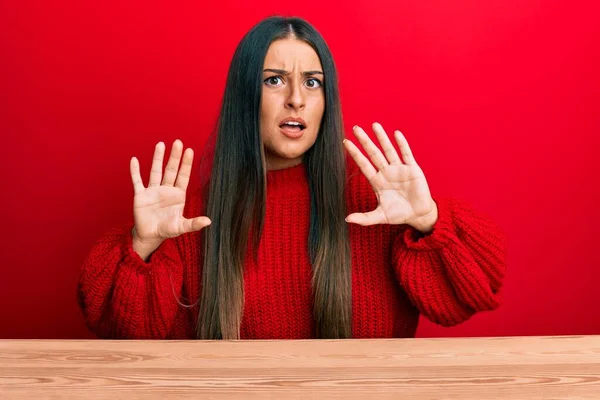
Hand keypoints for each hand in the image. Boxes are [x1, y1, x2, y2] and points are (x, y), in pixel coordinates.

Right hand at [130, 140, 210, 257]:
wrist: (150, 235)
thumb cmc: (167, 229)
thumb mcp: (181, 227)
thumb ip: (193, 223)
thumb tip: (209, 221)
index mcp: (178, 195)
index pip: (183, 176)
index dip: (186, 164)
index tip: (190, 150)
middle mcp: (166, 190)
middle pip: (171, 170)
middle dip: (174, 157)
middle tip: (178, 142)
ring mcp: (153, 191)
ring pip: (155, 171)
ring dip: (158, 158)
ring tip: (161, 144)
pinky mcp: (140, 196)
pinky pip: (137, 181)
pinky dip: (135, 171)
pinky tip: (134, 160)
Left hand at [343, 123, 437, 232]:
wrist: (418, 214)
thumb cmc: (398, 214)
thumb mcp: (380, 216)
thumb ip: (364, 218)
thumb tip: (346, 219)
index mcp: (377, 181)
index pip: (363, 164)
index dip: (355, 153)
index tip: (345, 142)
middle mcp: (386, 172)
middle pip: (373, 153)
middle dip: (364, 141)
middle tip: (355, 128)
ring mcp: (399, 169)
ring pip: (388, 150)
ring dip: (382, 138)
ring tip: (374, 125)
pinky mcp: (412, 169)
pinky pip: (406, 154)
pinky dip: (402, 144)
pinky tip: (396, 134)